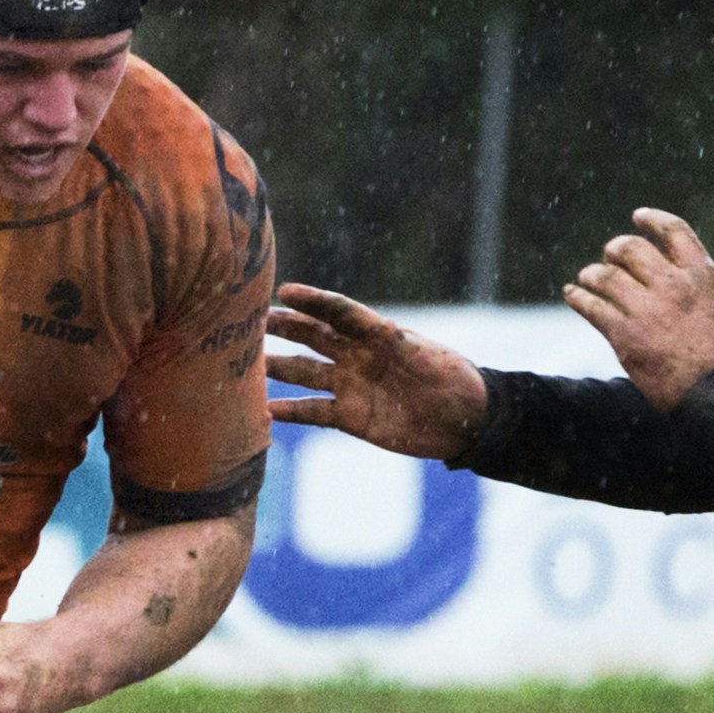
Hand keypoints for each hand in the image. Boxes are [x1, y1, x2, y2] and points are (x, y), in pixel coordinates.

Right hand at [265, 284, 493, 463]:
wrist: (464, 421)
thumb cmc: (452, 380)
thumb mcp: (425, 356)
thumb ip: (398, 344)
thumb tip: (383, 328)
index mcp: (377, 334)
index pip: (338, 312)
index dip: (313, 301)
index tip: (284, 292)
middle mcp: (357, 356)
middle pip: (314, 337)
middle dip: (285, 327)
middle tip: (252, 321)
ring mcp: (350, 386)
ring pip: (305, 373)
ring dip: (277, 368)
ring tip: (248, 365)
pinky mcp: (349, 417)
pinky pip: (313, 411)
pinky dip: (289, 412)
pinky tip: (265, 411)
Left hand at [564, 208, 713, 409]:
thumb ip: (704, 289)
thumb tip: (692, 279)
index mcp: (702, 276)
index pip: (675, 232)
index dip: (653, 220)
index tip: (638, 216)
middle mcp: (672, 286)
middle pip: (631, 249)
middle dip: (616, 250)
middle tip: (610, 256)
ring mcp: (646, 309)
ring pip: (605, 276)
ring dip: (592, 274)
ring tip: (586, 278)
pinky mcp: (624, 335)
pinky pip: (591, 307)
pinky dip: (578, 297)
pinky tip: (572, 294)